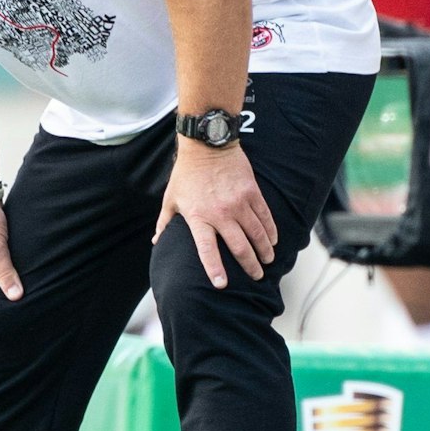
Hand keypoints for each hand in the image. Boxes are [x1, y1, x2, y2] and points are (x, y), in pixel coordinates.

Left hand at [155, 142, 277, 287]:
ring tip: (267, 261)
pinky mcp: (252, 193)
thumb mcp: (171, 198)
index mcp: (198, 217)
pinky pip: (265, 216)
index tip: (221, 285)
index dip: (214, 269)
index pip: (207, 250)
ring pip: (257, 234)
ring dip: (264, 251)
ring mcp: (238, 203)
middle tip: (257, 276)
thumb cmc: (186, 174)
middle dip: (250, 266)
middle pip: (239, 247)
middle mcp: (220, 213)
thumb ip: (165, 222)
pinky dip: (271, 231)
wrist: (207, 145)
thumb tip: (156, 241)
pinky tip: (273, 240)